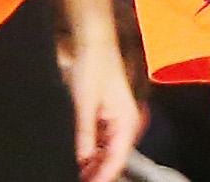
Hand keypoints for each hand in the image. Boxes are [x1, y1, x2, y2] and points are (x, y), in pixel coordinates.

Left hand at [66, 39, 140, 181]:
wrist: (95, 42)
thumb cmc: (94, 66)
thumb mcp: (84, 103)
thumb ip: (85, 133)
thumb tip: (83, 158)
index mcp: (127, 121)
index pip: (117, 159)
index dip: (104, 176)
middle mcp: (128, 122)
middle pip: (115, 157)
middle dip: (100, 172)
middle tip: (82, 181)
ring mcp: (120, 118)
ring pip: (110, 149)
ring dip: (96, 162)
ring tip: (81, 174)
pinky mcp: (111, 113)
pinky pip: (106, 138)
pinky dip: (95, 148)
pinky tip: (83, 157)